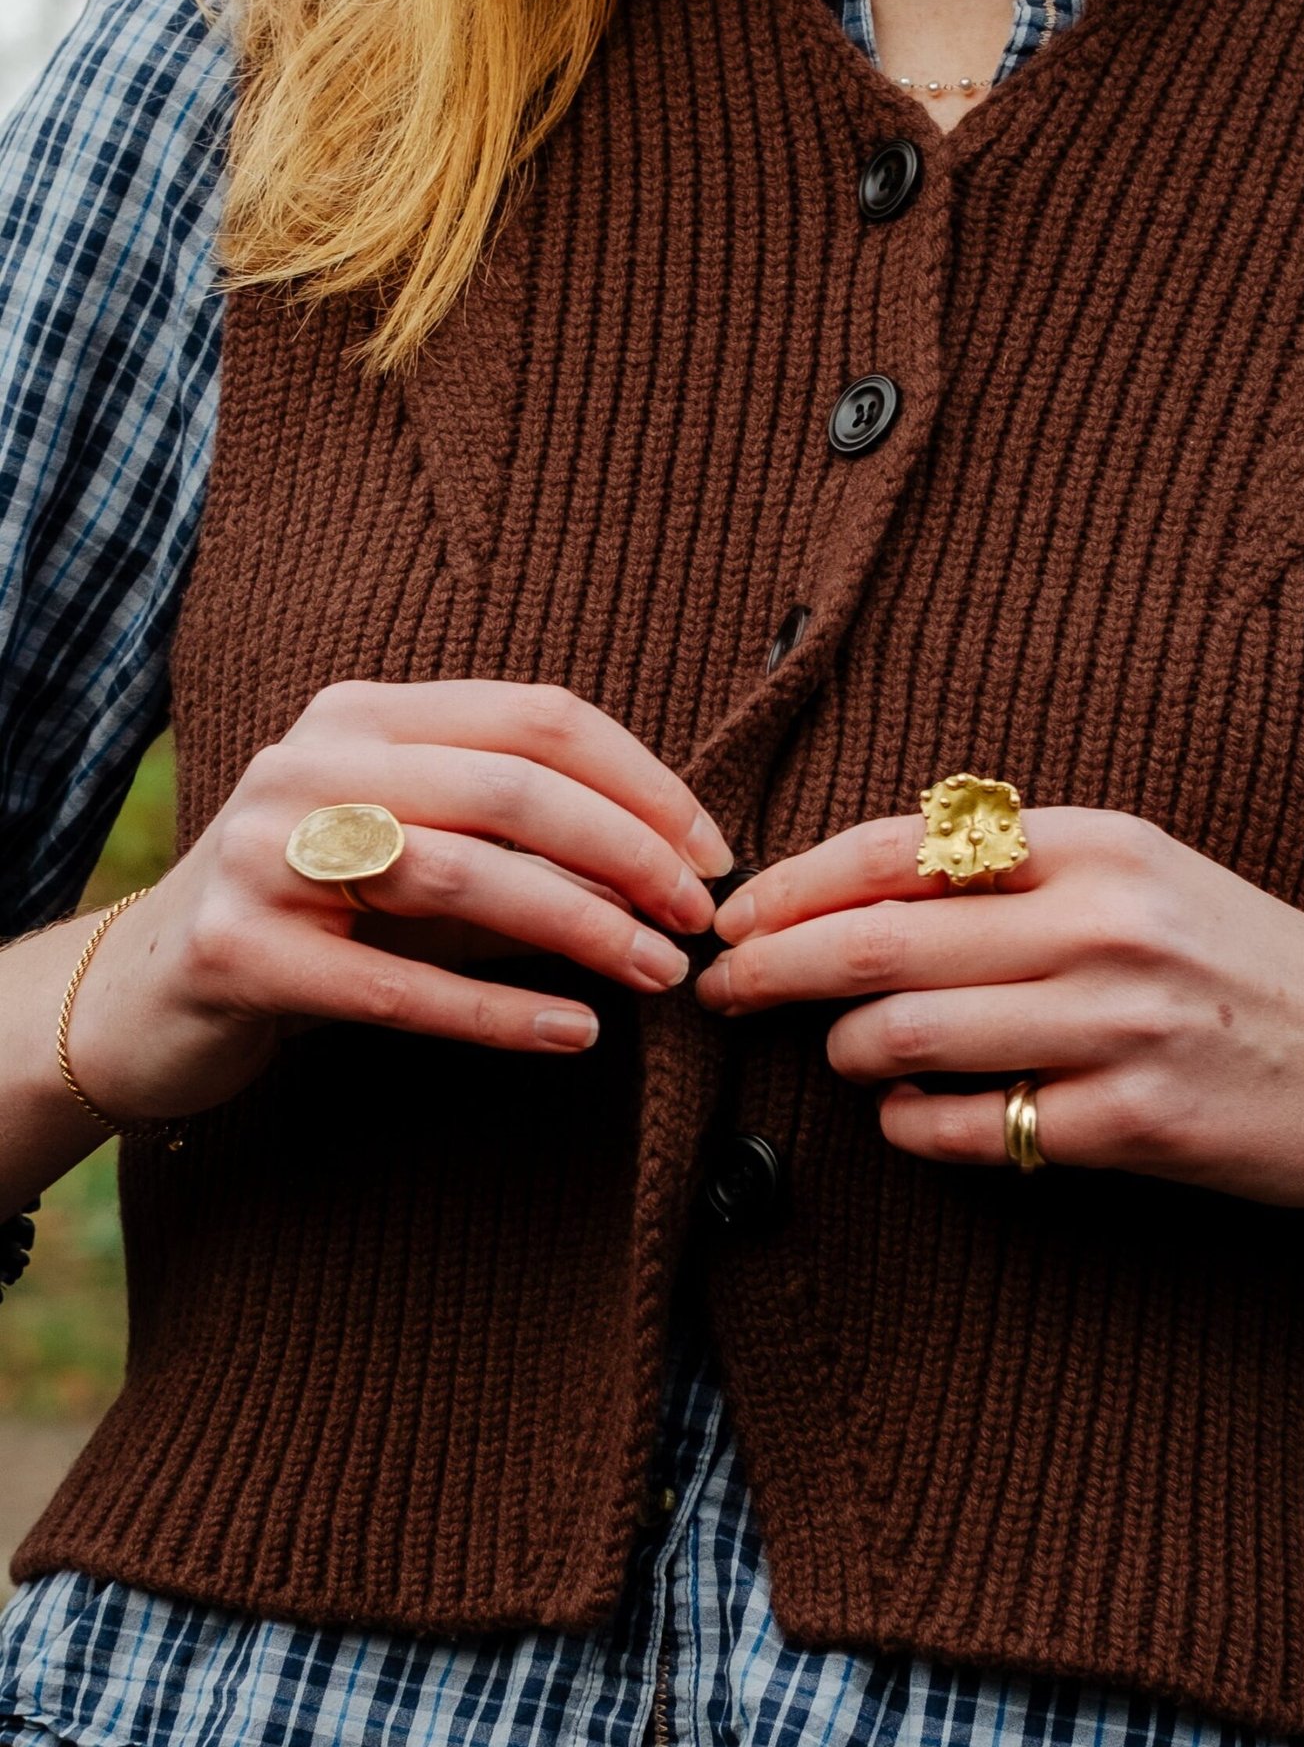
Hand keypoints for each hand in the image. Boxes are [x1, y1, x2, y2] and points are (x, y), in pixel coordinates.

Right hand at [66, 680, 733, 1124]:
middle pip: (513, 787)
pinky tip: (576, 1032)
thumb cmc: (318, 917)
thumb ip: (522, 850)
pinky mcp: (241, 951)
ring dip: (584, 928)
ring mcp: (266, 852)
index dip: (643, 782)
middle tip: (698, 919)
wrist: (147, 993)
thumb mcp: (419, 856)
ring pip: (462, 873)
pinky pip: (400, 986)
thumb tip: (668, 878)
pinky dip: (501, 1013)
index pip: (537, 717)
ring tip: (658, 973)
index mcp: (366, 714)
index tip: (713, 850)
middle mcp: (312, 762)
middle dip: (631, 853)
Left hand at [694, 806, 1303, 1232]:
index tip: (732, 915)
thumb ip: (1014, 871)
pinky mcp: (1134, 1124)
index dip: (791, 884)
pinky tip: (908, 1114)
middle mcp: (1103, 922)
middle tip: (720, 990)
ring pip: (903, 1037)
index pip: (898, 848)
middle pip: (876, 943)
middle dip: (769, 969)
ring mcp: (1120, 1026)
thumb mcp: (1142, 875)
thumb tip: (851, 891)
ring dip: (842, 1050)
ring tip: (845, 1053)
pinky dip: (910, 1124)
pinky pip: (967, 1129)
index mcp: (1096, 843)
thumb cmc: (1239, 963)